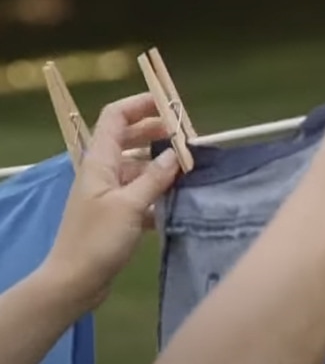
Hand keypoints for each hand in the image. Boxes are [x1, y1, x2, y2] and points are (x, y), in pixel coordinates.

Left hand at [43, 93, 179, 308]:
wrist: (75, 281)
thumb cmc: (98, 239)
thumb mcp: (130, 205)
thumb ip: (155, 177)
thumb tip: (177, 154)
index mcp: (99, 161)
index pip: (116, 117)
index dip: (140, 104)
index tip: (169, 105)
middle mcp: (103, 171)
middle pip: (129, 138)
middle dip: (156, 132)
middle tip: (186, 138)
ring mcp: (109, 192)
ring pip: (138, 166)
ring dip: (160, 164)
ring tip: (189, 169)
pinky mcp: (117, 212)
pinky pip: (141, 192)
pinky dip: (158, 191)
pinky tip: (178, 200)